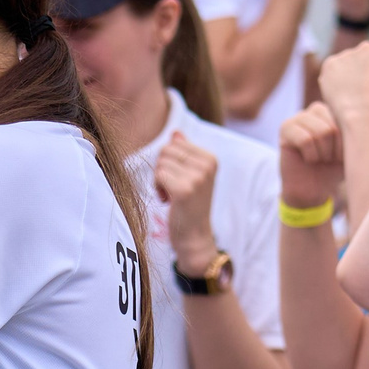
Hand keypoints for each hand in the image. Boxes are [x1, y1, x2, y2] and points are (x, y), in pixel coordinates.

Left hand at [153, 133, 221, 271]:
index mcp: (211, 158)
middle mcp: (208, 165)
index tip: (177, 179)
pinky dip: (157, 188)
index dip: (168, 161)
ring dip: (159, 180)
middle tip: (171, 187)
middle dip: (162, 168)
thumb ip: (184, 153)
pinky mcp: (185, 190)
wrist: (194, 236)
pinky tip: (167, 200)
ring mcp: (198, 177)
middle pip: (166, 150)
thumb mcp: (191, 175)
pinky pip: (159, 175)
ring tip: (170, 195)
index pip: (174, 143)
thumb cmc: (189, 205)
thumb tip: (175, 133)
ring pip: (161, 162)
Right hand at [278, 104, 346, 208]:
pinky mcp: (285, 128)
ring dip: (322, 153)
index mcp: (335, 112)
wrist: (312, 191)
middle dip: (333, 150)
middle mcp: (316, 110)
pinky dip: (311, 155)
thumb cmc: (333, 169)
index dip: (346, 144)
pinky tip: (308, 159)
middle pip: (333, 127)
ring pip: (321, 132)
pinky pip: (305, 139)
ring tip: (318, 159)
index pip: (346, 121)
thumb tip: (364, 124)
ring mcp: (299, 117)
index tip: (341, 156)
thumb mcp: (351, 152)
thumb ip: (356, 134)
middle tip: (328, 159)